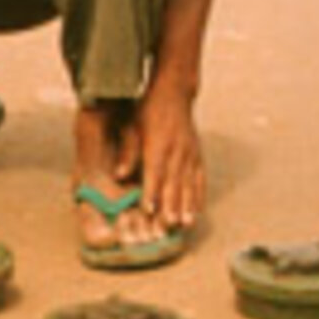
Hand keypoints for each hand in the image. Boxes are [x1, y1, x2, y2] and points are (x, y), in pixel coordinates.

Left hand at [138, 88, 205, 227]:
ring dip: (187, 205)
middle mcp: (176, 150)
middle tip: (168, 226)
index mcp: (157, 144)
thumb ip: (127, 152)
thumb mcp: (132, 126)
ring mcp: (189, 153)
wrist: (173, 92)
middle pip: (173, 183)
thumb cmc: (147, 110)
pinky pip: (200, 178)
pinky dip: (200, 195)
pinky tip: (199, 210)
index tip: (149, 210)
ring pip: (189, 183)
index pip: (154, 173)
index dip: (151, 192)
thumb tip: (118, 174)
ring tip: (185, 223)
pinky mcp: (197, 154)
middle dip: (171, 206)